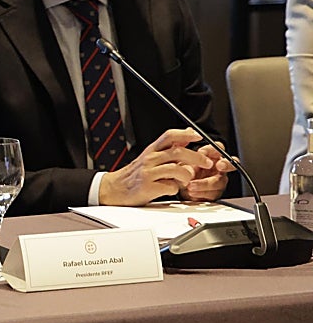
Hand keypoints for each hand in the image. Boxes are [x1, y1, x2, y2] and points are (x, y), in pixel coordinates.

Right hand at [98, 128, 216, 205]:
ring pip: (178, 170)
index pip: (169, 136)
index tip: (200, 137)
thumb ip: (169, 147)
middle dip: (197, 157)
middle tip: (207, 163)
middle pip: (178, 152)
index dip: (186, 134)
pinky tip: (170, 189)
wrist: (114, 189)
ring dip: (187, 176)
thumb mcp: (150, 156)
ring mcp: (148, 173)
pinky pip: (171, 187)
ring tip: (185, 180)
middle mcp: (150, 159)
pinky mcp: (148, 187)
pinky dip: (175, 189)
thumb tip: (188, 133)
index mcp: (151, 150)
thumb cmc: (136, 174)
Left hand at [179, 143, 233, 200]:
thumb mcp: (179, 160)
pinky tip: (192, 192)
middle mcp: (217, 168)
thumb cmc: (181, 172)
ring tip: (190, 185)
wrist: (177, 189)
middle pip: (230, 164)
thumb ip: (183, 151)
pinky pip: (213, 194)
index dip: (212, 149)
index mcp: (210, 156)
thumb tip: (187, 137)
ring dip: (204, 183)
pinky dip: (201, 193)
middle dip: (226, 164)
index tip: (201, 152)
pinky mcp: (214, 194)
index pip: (218, 148)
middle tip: (219, 165)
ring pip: (219, 182)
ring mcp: (218, 181)